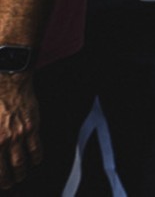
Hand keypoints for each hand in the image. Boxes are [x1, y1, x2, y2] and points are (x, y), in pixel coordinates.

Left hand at [0, 73, 41, 189]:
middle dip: (8, 179)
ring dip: (21, 172)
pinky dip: (36, 157)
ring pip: (22, 161)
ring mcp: (19, 135)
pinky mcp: (32, 127)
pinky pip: (36, 147)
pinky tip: (35, 161)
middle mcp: (4, 141)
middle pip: (7, 168)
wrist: (8, 83)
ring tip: (21, 177)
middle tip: (9, 184)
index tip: (0, 182)